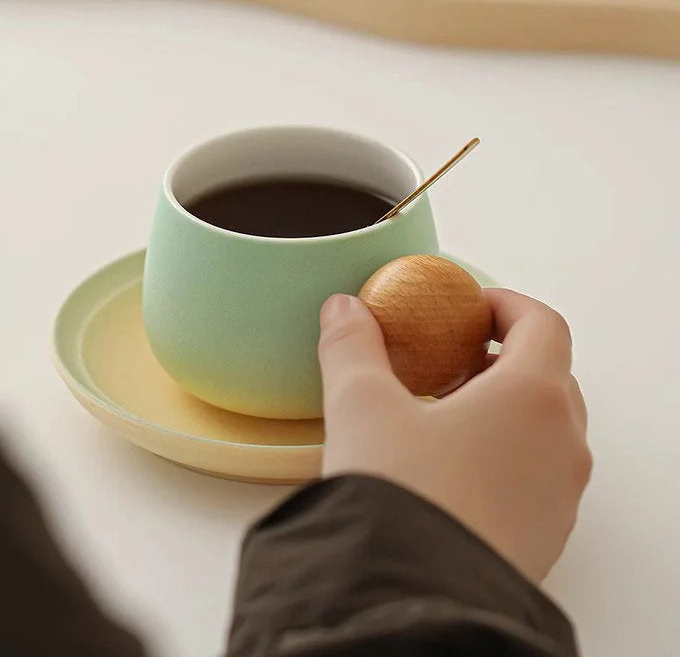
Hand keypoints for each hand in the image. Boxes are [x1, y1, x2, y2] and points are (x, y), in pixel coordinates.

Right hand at [318, 289, 590, 582]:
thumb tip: (343, 310)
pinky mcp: (544, 535)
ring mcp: (560, 495)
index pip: (543, 324)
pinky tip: (450, 466)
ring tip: (447, 411)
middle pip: (550, 374)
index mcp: (532, 397)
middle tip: (454, 356)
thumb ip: (352, 346)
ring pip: (547, 427)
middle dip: (504, 355)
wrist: (411, 601)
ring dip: (506, 405)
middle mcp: (562, 444)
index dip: (507, 305)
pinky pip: (538, 474)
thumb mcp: (361, 405)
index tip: (471, 306)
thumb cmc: (400, 496)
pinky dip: (506, 451)